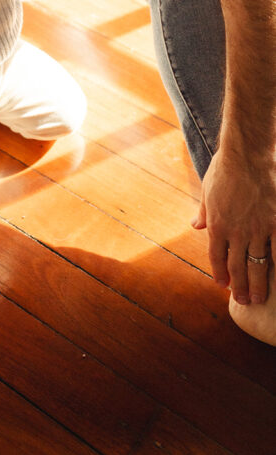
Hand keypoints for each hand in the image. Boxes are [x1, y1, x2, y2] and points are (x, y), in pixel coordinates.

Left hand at [192, 144, 275, 303]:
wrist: (247, 153)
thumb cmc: (225, 167)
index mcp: (217, 224)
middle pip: (238, 267)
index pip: (217, 257)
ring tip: (260, 298)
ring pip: (259, 265)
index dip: (220, 273)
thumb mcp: (207, 189)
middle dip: (240, 286)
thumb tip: (195, 225)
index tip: (223, 285)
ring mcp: (259, 229)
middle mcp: (237, 232)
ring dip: (259, 284)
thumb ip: (203, 211)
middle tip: (243, 301)